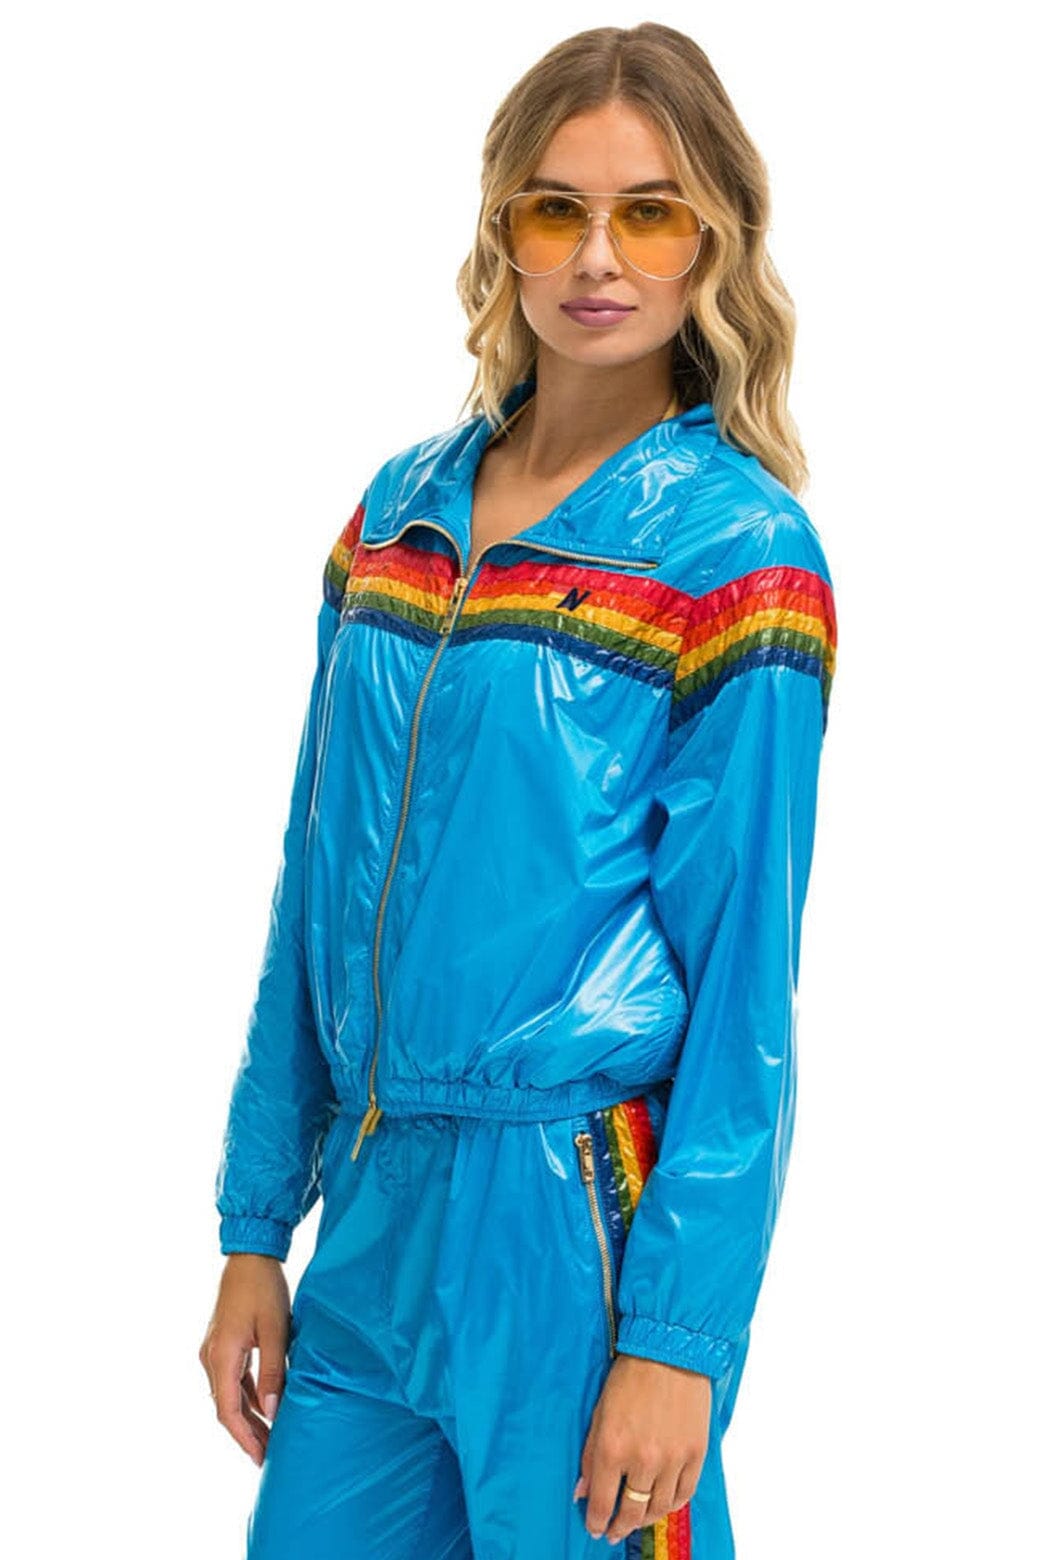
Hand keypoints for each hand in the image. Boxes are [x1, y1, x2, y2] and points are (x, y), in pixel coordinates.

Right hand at [198, 1253, 290, 1466]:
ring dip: (248, 1416)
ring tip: (270, 1437)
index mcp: (220, 1356)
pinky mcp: (223, 1343)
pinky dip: (248, 1396)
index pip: (227, 1411)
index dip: (244, 1438)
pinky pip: (233, 1379)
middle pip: (226, 1407)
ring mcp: (214, 1351)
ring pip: (229, 1395)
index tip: (260, 1459)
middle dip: (247, 1433)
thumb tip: (272, 1413)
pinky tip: (266, 1407)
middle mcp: (211, 1357)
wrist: (250, 1255)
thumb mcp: (275, 1330)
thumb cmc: (264, 1288)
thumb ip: (272, 1372)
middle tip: (269, 1456)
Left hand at [573, 1353, 710, 1542]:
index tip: (595, 1527)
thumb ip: (589, 1455)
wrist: (670, 1351)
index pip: (602, 1502)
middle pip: (631, 1512)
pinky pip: (684, 1494)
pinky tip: (662, 1504)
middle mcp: (643, 1460)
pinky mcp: (696, 1454)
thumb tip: (583, 1491)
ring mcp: (673, 1459)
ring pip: (659, 1508)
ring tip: (636, 1519)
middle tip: (613, 1532)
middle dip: (619, 1527)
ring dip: (644, 1519)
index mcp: (613, 1448)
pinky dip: (672, 1504)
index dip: (597, 1521)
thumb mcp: (599, 1413)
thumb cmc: (630, 1376)